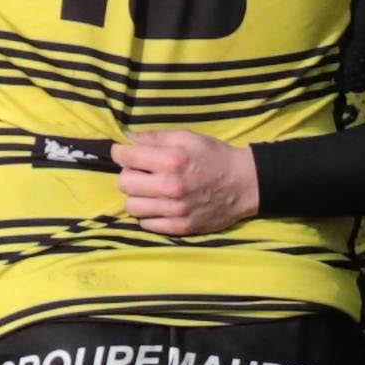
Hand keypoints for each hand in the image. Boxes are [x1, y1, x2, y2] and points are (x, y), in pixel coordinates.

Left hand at [110, 127, 260, 238]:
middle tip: (140, 172)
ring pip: (132, 206)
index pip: (127, 157)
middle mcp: (170, 186)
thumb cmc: (214, 156)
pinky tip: (158, 205)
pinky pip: (147, 224)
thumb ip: (155, 137)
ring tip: (148, 190)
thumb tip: (127, 137)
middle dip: (128, 174)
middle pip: (124, 183)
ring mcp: (175, 210)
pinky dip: (148, 214)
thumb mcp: (187, 137)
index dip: (120, 152)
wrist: (244, 184)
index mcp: (171, 160)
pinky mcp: (180, 227)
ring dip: (136, 196)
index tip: (123, 152)